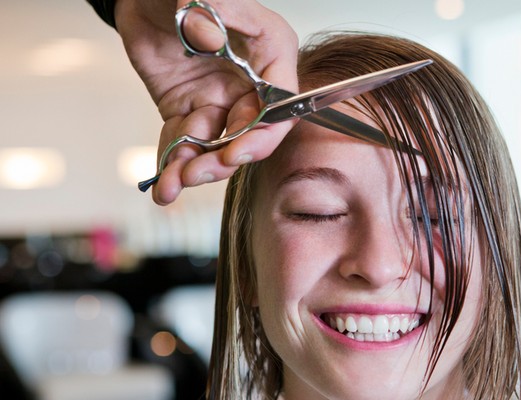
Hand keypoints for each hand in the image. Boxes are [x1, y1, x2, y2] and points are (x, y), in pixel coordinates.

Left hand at [114, 0, 298, 204]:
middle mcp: (250, 84)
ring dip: (197, 167)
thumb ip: (208, 9)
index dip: (262, 134)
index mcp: (270, 54)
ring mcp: (220, 101)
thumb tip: (208, 36)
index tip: (235, 151)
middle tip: (197, 172)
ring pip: (216, 145)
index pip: (280, 105)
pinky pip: (184, 141)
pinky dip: (172, 163)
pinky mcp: (188, 110)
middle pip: (250, 134)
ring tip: (173, 184)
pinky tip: (163, 185)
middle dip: (224, 159)